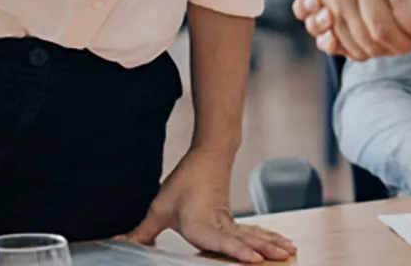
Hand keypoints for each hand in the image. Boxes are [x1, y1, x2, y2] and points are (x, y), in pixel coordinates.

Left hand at [124, 148, 294, 261]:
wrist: (209, 155)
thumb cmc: (184, 182)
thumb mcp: (159, 208)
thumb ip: (142, 232)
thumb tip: (120, 244)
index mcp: (202, 224)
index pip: (223, 241)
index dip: (238, 251)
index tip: (255, 259)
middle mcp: (220, 225)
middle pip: (245, 240)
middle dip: (266, 249)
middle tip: (285, 256)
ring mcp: (230, 223)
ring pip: (254, 235)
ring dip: (272, 243)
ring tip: (290, 250)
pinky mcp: (235, 221)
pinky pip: (254, 232)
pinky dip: (269, 238)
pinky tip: (283, 244)